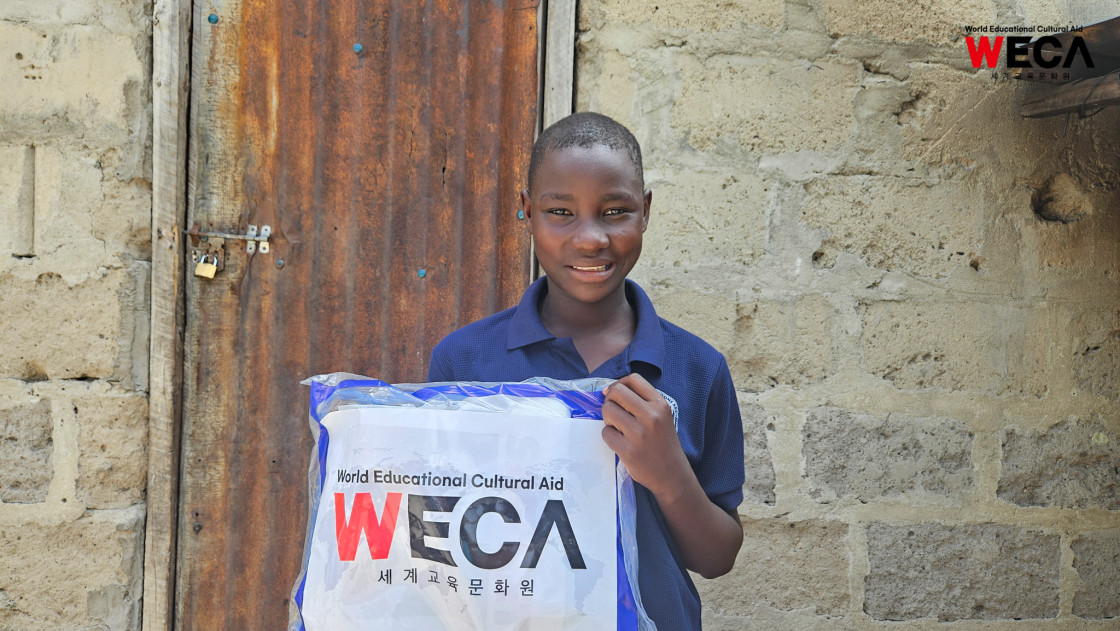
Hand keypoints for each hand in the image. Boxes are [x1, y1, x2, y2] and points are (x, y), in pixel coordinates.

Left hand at [600, 373, 693, 502]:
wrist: (672, 475)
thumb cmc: (663, 443)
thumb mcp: (661, 416)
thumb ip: (641, 401)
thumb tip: (608, 390)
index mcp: (660, 405)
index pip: (633, 379)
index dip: (619, 384)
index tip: (615, 395)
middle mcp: (651, 416)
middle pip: (616, 392)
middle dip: (610, 401)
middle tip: (615, 413)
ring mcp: (639, 434)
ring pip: (607, 410)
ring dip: (608, 419)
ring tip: (619, 428)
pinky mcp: (628, 451)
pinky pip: (605, 433)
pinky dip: (609, 437)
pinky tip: (621, 443)